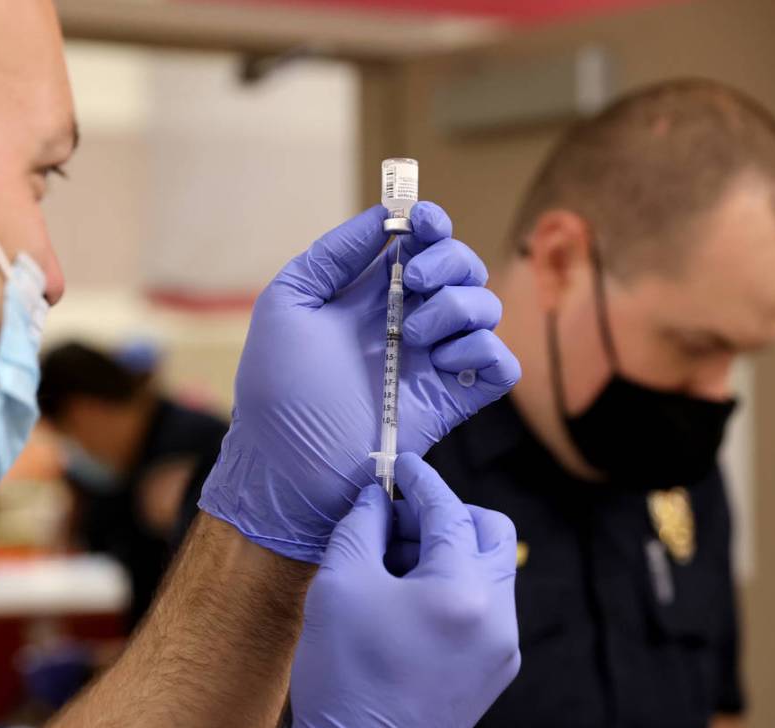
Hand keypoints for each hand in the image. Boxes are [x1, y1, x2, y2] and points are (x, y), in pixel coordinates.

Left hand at [199, 203, 518, 561]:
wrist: (285, 462)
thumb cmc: (275, 388)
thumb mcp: (286, 304)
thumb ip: (333, 255)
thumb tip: (382, 217)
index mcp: (372, 298)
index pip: (422, 246)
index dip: (432, 225)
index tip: (421, 220)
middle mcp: (409, 324)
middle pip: (464, 270)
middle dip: (450, 260)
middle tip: (414, 282)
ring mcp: (433, 364)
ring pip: (486, 311)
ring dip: (459, 308)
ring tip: (413, 336)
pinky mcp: (452, 402)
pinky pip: (499, 365)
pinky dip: (481, 352)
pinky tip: (442, 363)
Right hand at [287, 453, 520, 727]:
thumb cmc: (345, 675)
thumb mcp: (339, 584)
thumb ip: (362, 525)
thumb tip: (378, 497)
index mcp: (462, 591)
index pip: (448, 511)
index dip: (420, 481)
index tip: (400, 464)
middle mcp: (498, 616)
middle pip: (490, 532)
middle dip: (446, 513)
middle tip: (398, 518)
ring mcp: (502, 646)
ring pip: (489, 568)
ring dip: (447, 550)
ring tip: (391, 561)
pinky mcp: (495, 668)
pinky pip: (484, 605)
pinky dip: (453, 585)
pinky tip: (407, 596)